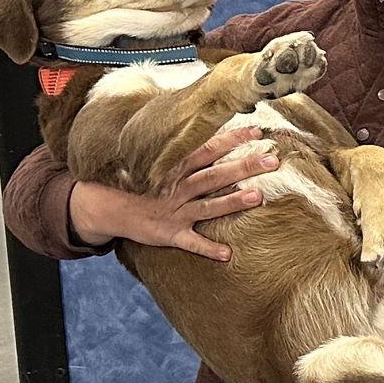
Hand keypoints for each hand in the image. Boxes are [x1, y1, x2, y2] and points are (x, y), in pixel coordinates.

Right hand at [69, 123, 279, 261]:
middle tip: (272, 161)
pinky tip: (227, 254)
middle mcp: (177, 188)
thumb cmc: (146, 182)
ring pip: (207, 206)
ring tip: (257, 197)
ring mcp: (175, 212)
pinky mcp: (170, 234)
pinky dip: (208, 249)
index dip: (232, 140)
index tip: (257, 132)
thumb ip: (190, 149)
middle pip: (214, 175)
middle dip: (243, 168)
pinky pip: (191, 243)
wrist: (111, 208)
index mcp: (177, 168)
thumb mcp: (163, 162)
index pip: (207, 149)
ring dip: (231, 202)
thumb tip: (217, 127)